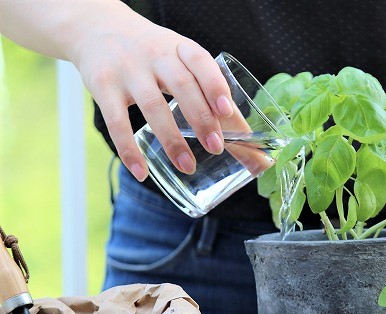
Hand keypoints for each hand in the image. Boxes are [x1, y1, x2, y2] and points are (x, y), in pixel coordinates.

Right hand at [66, 2, 232, 180]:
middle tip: (216, 147)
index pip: (200, 61)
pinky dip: (129, 150)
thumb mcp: (181, 62)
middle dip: (201, 118)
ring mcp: (127, 70)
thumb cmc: (154, 55)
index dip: (215, 84)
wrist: (97, 29)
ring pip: (152, 106)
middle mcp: (155, 55)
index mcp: (180, 47)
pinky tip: (141, 171)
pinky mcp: (103, 87)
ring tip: (187, 166)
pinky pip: (117, 122)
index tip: (227, 111)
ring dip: (172, 139)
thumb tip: (248, 138)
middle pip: (182, 85)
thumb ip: (211, 95)